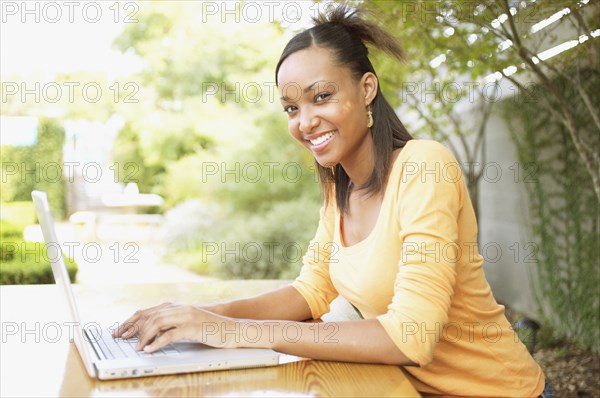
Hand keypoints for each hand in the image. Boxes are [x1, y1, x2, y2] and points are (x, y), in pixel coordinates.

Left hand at [112, 302, 235, 352]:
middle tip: (123, 339)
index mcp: (177, 307)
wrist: (231, 328)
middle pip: (149, 316)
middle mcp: (179, 309)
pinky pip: (170, 334)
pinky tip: (151, 349)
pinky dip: (158, 342)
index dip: (132, 321)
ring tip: (138, 347)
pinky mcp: (192, 327)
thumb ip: (173, 325)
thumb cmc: (210, 328)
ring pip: (157, 323)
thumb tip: (153, 335)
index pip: (148, 311)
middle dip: (133, 328)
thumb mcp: (188, 324)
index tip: (120, 331)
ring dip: (144, 336)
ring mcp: (186, 316)